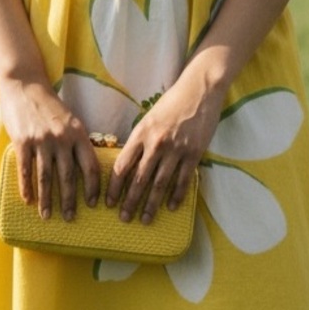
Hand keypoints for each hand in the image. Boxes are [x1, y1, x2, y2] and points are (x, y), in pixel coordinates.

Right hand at [0, 76, 100, 221]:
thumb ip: (75, 141)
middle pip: (68, 177)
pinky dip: (26, 188)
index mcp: (78, 133)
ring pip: (46, 178)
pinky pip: (25, 170)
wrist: (25, 84)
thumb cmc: (48, 104)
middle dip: (69, 201)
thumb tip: (83, 167)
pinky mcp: (22, 141)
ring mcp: (41, 140)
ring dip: (47, 200)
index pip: (90, 166)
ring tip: (47, 216)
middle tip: (70, 218)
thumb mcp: (69, 119)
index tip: (92, 204)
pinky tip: (28, 200)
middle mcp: (62, 138)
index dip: (92, 188)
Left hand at [106, 75, 223, 224]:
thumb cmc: (172, 103)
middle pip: (139, 179)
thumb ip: (140, 140)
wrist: (199, 91)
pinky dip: (176, 196)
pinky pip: (182, 180)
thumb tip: (129, 163)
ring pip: (160, 184)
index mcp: (141, 133)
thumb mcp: (149, 118)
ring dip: (151, 204)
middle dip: (130, 202)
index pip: (122, 166)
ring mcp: (176, 150)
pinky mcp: (194, 154)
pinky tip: (170, 207)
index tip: (109, 201)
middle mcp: (156, 143)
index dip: (114, 187)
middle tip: (124, 218)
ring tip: (145, 219)